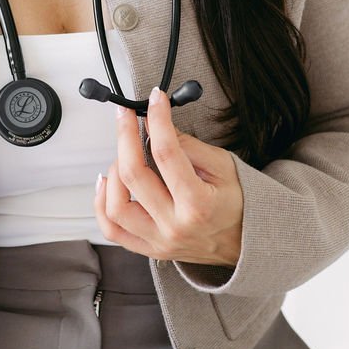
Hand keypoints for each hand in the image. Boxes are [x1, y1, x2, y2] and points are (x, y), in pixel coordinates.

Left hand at [95, 86, 244, 266]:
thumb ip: (190, 147)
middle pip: (133, 176)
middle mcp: (175, 227)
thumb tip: (159, 127)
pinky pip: (112, 229)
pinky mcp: (149, 249)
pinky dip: (102, 203)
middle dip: (125, 136)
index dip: (157, 120)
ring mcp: (159, 241)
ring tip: (123, 154)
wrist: (246, 245)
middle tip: (125, 115)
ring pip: (115, 206)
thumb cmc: (239, 205)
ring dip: (112, 172)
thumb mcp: (225, 167)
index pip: (166, 154)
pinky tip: (107, 181)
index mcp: (199, 205)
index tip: (155, 100)